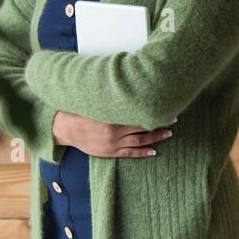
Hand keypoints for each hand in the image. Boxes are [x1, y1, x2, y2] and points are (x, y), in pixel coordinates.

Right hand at [52, 109, 175, 157]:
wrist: (65, 129)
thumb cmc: (81, 112)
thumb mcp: (97, 102)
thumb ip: (111, 98)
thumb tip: (126, 84)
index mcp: (112, 116)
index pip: (137, 112)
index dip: (151, 110)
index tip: (164, 106)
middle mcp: (115, 131)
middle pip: (142, 127)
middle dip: (158, 123)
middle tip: (173, 119)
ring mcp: (113, 143)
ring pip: (138, 141)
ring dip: (155, 138)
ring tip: (168, 134)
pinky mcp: (110, 152)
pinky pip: (129, 153)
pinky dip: (142, 152)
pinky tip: (153, 151)